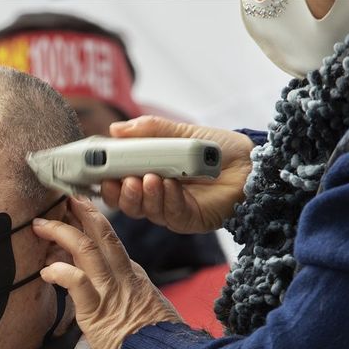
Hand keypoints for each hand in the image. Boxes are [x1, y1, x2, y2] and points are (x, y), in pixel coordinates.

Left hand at [32, 197, 179, 348]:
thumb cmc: (158, 341)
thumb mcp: (148, 308)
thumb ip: (128, 294)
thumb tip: (111, 290)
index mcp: (133, 275)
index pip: (110, 241)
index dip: (91, 224)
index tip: (76, 211)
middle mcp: (122, 276)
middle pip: (100, 234)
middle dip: (80, 212)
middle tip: (63, 199)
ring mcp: (110, 291)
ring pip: (85, 249)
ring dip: (60, 232)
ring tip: (41, 225)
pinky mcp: (97, 311)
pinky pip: (76, 283)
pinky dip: (60, 272)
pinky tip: (46, 270)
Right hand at [104, 116, 254, 233]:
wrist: (251, 162)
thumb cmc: (216, 148)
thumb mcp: (179, 133)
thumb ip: (149, 131)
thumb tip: (116, 129)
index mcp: (147, 174)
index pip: (117, 182)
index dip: (105, 180)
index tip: (97, 170)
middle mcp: (155, 194)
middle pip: (125, 202)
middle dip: (119, 193)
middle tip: (121, 179)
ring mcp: (170, 208)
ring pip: (145, 210)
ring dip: (143, 195)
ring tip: (148, 178)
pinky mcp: (189, 220)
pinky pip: (171, 214)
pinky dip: (167, 199)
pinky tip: (168, 185)